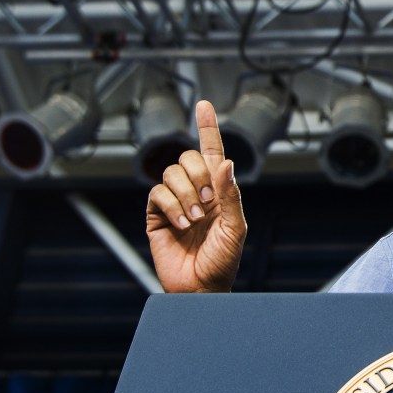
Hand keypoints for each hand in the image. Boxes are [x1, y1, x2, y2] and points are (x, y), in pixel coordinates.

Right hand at [145, 100, 246, 292]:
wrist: (201, 288)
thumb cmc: (223, 261)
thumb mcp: (236, 228)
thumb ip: (231, 195)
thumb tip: (224, 162)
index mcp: (219, 192)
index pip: (212, 153)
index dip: (208, 128)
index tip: (204, 104)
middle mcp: (197, 192)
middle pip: (188, 159)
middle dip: (198, 175)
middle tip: (208, 202)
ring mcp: (175, 203)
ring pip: (170, 174)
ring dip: (185, 194)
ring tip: (195, 220)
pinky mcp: (156, 215)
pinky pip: (156, 193)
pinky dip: (171, 206)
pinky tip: (181, 224)